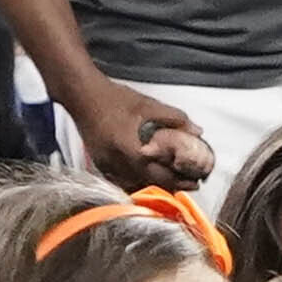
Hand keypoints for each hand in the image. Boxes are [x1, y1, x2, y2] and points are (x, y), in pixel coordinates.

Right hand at [69, 77, 214, 192]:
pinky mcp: (100, 164)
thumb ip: (175, 119)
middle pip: (152, 183)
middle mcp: (120, 163)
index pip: (164, 176)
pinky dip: (137, 180)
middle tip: (188, 184)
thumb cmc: (115, 99)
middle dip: (172, 185)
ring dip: (155, 183)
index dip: (182, 181)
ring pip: (137, 184)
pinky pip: (122, 179)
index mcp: (134, 151)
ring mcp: (108, 166)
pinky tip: (148, 175)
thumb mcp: (149, 105)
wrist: (83, 95)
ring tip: (172, 180)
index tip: (196, 181)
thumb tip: (198, 132)